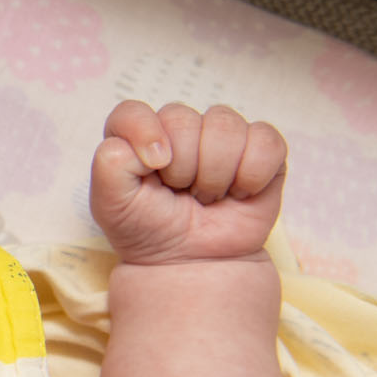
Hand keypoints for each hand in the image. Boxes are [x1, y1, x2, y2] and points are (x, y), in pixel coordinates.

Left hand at [89, 100, 286, 264]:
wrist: (193, 264)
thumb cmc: (150, 231)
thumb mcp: (110, 205)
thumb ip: (110, 163)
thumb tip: (155, 144)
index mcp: (136, 135)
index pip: (133, 112)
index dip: (144, 134)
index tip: (154, 167)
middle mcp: (177, 128)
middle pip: (182, 119)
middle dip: (181, 168)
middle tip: (180, 195)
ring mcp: (221, 136)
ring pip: (224, 126)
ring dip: (215, 174)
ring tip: (207, 196)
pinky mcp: (260, 149)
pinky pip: (265, 141)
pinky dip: (252, 175)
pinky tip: (239, 193)